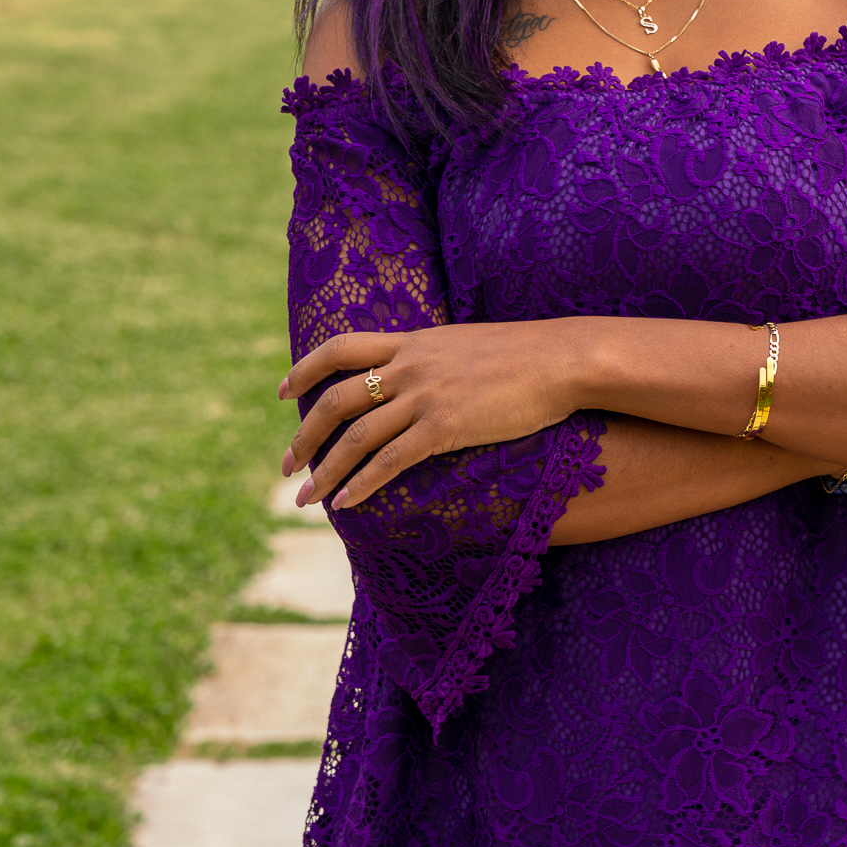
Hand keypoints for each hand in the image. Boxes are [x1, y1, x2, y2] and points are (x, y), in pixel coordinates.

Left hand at [279, 323, 577, 510]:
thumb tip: (421, 375)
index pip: (340, 348)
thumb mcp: (466, 345)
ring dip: (325, 470)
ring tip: (307, 498)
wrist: (562, 360)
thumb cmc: (526, 356)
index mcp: (411, 342)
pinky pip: (390, 461)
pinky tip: (345, 504)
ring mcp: (425, 397)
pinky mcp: (445, 427)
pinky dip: (361, 484)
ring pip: (356, 436)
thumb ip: (434, 358)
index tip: (284, 393)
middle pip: (336, 399)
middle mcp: (409, 367)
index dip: (305, 370)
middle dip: (305, 436)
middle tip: (288, 465)